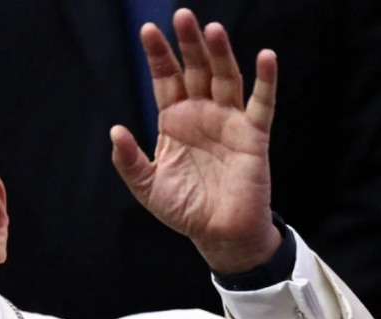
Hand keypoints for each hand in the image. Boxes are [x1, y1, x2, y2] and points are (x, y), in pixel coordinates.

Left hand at [111, 9, 280, 273]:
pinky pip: (262, 104)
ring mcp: (229, 122)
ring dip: (220, 54)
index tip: (148, 31)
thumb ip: (129, 161)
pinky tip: (265, 57)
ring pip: (225, 79)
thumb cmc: (184, 210)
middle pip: (195, 70)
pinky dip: (265, 81)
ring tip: (211, 30)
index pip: (166, 80)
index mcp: (175, 122)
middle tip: (181, 15)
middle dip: (188, 44)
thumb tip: (114, 131)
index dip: (158, 57)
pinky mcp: (254, 136)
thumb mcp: (148, 187)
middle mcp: (202, 115)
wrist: (218, 234)